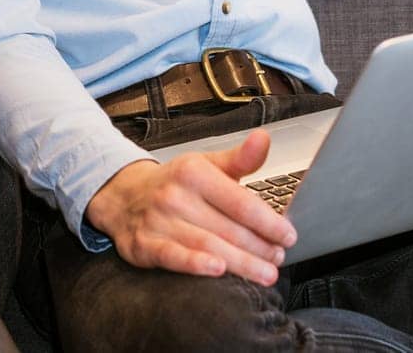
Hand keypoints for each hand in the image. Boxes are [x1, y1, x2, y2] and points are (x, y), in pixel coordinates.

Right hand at [83, 128, 296, 284]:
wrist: (124, 195)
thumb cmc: (175, 183)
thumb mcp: (206, 164)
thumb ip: (240, 158)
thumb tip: (264, 139)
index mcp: (194, 172)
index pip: (239, 201)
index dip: (267, 221)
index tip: (288, 236)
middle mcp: (175, 195)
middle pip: (228, 227)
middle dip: (259, 247)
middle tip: (279, 259)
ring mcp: (158, 221)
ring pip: (207, 245)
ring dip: (240, 263)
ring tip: (265, 274)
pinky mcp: (144, 245)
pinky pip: (173, 256)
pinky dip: (195, 264)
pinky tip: (218, 271)